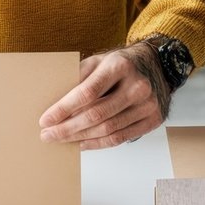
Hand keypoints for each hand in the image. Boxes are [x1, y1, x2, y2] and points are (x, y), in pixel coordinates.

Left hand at [38, 44, 171, 149]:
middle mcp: (137, 86)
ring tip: (61, 140)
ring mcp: (148, 105)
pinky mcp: (153, 119)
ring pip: (107, 130)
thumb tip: (54, 101)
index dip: (64, 109)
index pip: (87, 92)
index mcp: (120, 66)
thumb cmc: (123, 63)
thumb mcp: (100, 60)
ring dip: (80, 138)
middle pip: (96, 115)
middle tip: (48, 135)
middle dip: (67, 128)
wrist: (158, 65)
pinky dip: (98, 143)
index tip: (46, 119)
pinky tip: (82, 143)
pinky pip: (120, 138)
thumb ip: (79, 77)